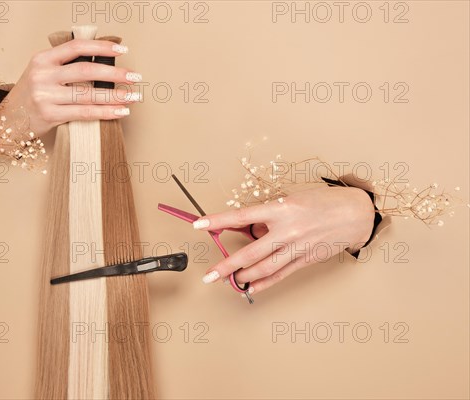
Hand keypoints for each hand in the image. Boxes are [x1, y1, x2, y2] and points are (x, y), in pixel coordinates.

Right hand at [0, 39, 141, 146]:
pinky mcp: (49, 115)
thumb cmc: (31, 96)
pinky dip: (105, 112)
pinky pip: (84, 113)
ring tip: (133, 97)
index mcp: (43, 59)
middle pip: (86, 70)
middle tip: (135, 77)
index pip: (76, 47)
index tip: (122, 49)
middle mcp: (42, 75)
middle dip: (115, 73)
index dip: (101, 47)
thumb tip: (104, 67)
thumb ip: (66, 67)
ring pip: (87, 94)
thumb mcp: (42, 74)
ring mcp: (44, 96)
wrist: (6, 121)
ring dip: (115, 96)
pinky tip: (120, 111)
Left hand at [193, 186, 375, 295]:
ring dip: (244, 276)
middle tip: (210, 274)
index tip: (199, 224)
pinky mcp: (306, 260)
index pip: (242, 216)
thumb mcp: (291, 200)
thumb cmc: (322, 202)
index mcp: (281, 208)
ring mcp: (297, 247)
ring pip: (264, 267)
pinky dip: (264, 283)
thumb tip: (250, 230)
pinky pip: (281, 274)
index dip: (218, 221)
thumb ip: (269, 215)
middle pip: (250, 251)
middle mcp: (288, 229)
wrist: (354, 213)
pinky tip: (251, 288)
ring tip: (229, 280)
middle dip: (227, 265)